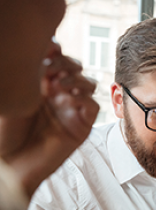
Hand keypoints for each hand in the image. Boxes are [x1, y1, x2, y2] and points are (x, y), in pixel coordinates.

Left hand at [0, 43, 98, 197]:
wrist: (9, 164)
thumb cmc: (4, 133)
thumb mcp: (14, 95)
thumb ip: (31, 72)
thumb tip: (50, 46)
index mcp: (39, 85)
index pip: (56, 59)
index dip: (55, 51)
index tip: (46, 52)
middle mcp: (57, 95)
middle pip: (74, 67)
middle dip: (65, 63)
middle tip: (49, 71)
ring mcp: (70, 110)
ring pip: (88, 83)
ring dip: (76, 79)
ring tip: (58, 86)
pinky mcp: (81, 126)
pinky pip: (93, 106)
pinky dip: (84, 99)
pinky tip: (68, 101)